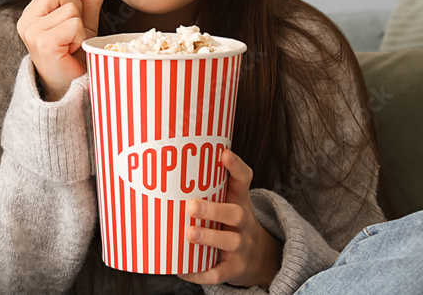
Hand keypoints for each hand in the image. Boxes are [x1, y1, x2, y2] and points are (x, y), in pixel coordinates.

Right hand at [16, 0, 109, 100]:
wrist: (70, 90)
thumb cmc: (74, 58)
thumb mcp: (84, 24)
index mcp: (32, 15)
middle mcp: (27, 21)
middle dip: (76, 6)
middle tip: (75, 32)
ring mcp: (32, 31)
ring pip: (70, 8)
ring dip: (80, 27)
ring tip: (73, 44)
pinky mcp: (43, 41)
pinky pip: (73, 24)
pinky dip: (80, 37)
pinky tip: (72, 51)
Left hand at [178, 149, 282, 288]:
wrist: (259, 258)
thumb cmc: (231, 223)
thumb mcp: (229, 202)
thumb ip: (208, 186)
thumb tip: (167, 164)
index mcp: (240, 202)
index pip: (243, 180)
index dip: (236, 167)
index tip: (224, 154)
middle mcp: (244, 223)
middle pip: (235, 214)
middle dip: (214, 210)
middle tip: (191, 205)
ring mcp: (241, 247)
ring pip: (230, 242)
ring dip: (209, 238)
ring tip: (189, 233)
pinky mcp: (234, 269)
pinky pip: (219, 272)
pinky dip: (201, 272)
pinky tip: (182, 269)